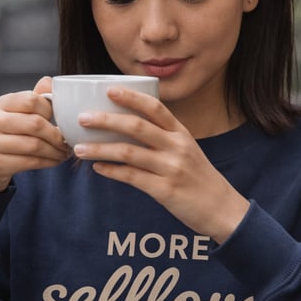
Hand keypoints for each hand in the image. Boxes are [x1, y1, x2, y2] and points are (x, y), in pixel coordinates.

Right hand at [0, 77, 71, 191]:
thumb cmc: (6, 135)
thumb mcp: (16, 114)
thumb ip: (34, 99)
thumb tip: (50, 81)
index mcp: (1, 103)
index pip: (32, 100)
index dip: (51, 111)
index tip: (60, 121)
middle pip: (36, 124)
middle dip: (57, 136)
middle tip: (68, 142)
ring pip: (34, 145)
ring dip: (55, 151)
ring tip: (63, 153)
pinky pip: (30, 162)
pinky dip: (48, 162)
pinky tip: (55, 161)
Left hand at [72, 87, 249, 242]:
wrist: (222, 210)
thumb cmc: (200, 179)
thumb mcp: (187, 151)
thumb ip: (164, 139)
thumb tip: (126, 129)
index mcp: (182, 134)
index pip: (156, 108)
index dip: (132, 97)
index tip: (110, 90)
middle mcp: (177, 147)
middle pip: (137, 127)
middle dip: (106, 120)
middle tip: (83, 118)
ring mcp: (171, 169)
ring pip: (129, 152)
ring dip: (100, 149)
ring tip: (78, 148)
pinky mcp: (165, 191)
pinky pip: (132, 177)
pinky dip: (112, 171)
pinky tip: (97, 168)